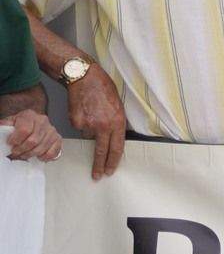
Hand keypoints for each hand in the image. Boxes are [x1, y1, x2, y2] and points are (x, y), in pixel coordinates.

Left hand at [3, 111, 59, 162]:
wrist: (31, 124)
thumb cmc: (19, 125)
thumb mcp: (10, 123)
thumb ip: (6, 126)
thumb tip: (4, 131)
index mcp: (29, 115)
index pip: (24, 130)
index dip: (16, 140)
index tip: (10, 144)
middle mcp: (43, 121)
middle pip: (33, 141)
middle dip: (22, 150)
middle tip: (16, 152)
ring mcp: (52, 130)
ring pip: (41, 148)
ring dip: (30, 154)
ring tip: (24, 155)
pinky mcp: (58, 138)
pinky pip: (52, 152)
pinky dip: (44, 157)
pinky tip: (37, 156)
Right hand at [66, 65, 126, 180]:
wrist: (85, 78)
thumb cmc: (104, 90)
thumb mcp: (118, 107)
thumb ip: (115, 124)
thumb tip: (111, 139)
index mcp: (117, 122)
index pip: (117, 148)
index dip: (113, 161)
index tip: (110, 171)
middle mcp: (103, 126)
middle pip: (102, 151)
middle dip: (99, 165)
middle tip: (98, 176)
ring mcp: (88, 125)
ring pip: (89, 135)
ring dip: (91, 129)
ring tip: (92, 112)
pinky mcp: (75, 122)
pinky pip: (80, 127)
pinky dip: (82, 122)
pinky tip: (84, 110)